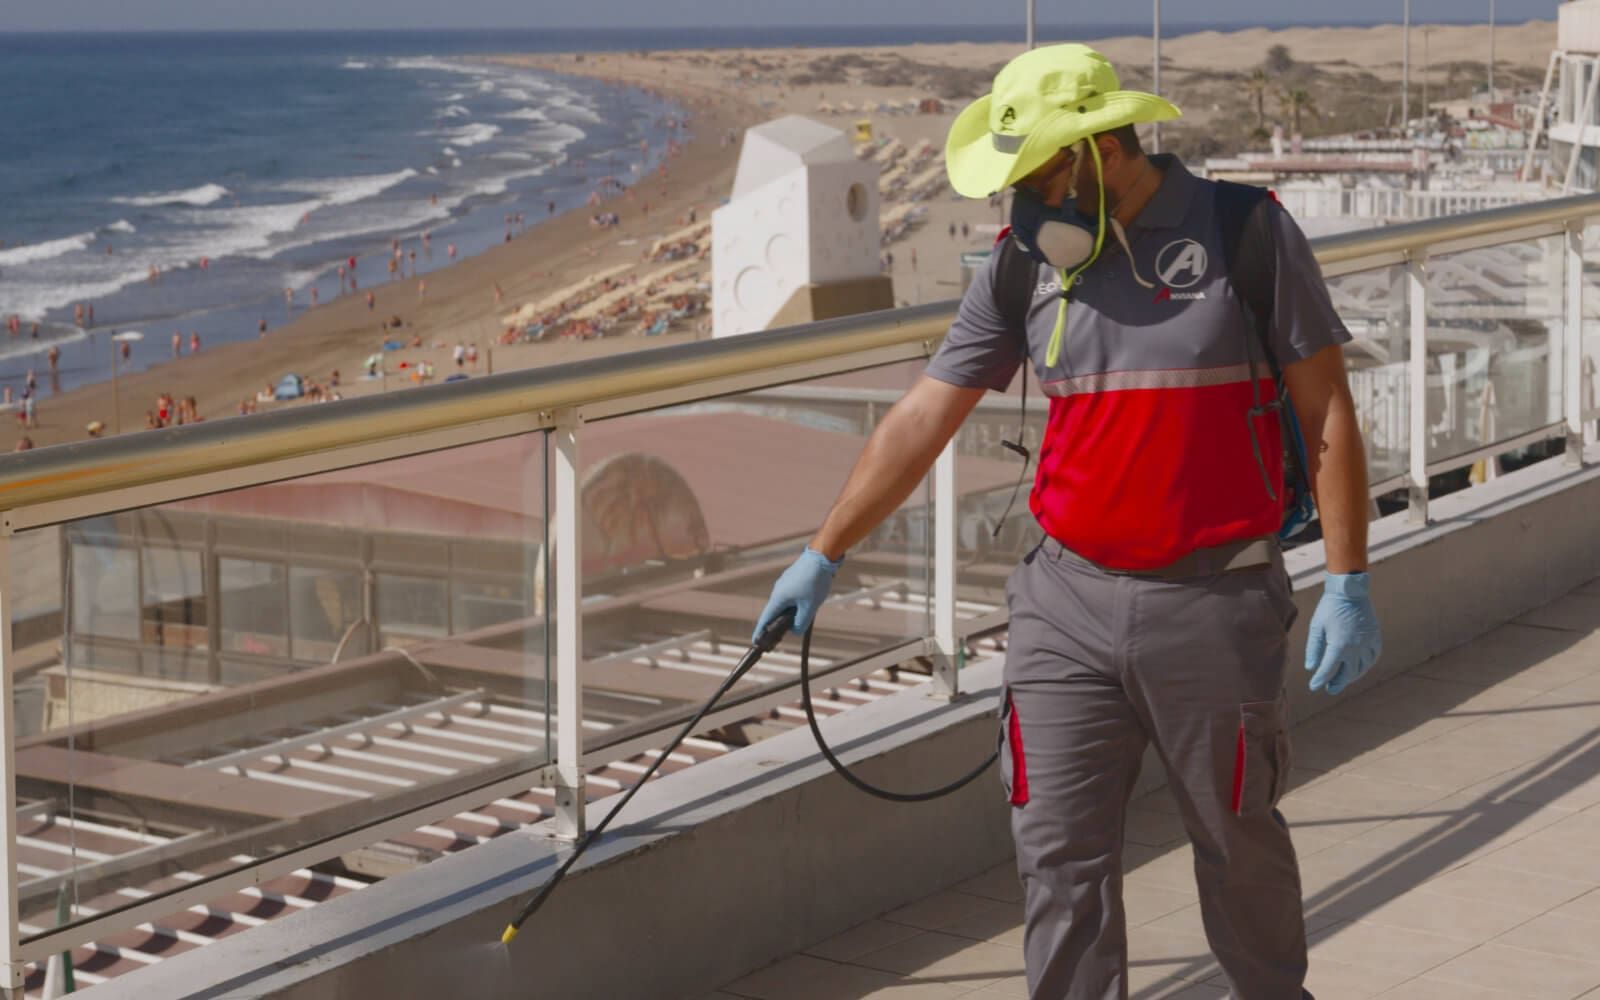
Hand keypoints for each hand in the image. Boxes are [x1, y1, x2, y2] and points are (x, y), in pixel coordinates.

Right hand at [753, 547, 842, 640]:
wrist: (821, 557)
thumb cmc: (814, 581)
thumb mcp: (809, 607)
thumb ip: (801, 622)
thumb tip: (794, 630)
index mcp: (778, 598)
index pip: (766, 619)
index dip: (760, 631)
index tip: (755, 641)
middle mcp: (778, 591)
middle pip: (775, 612)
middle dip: (777, 625)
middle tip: (781, 636)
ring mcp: (785, 583)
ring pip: (785, 603)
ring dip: (789, 613)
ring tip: (800, 619)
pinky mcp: (792, 579)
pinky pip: (790, 595)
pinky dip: (795, 604)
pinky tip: (806, 605)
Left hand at [1306, 572, 1381, 694]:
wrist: (1350, 591)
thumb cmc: (1330, 607)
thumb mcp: (1317, 626)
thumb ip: (1313, 648)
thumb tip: (1311, 667)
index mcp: (1339, 645)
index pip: (1328, 670)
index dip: (1320, 680)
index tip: (1314, 686)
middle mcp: (1356, 648)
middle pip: (1347, 674)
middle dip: (1337, 683)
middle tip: (1330, 689)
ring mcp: (1368, 643)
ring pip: (1362, 668)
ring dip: (1352, 677)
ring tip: (1342, 680)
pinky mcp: (1375, 637)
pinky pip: (1373, 657)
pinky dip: (1366, 665)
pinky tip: (1358, 667)